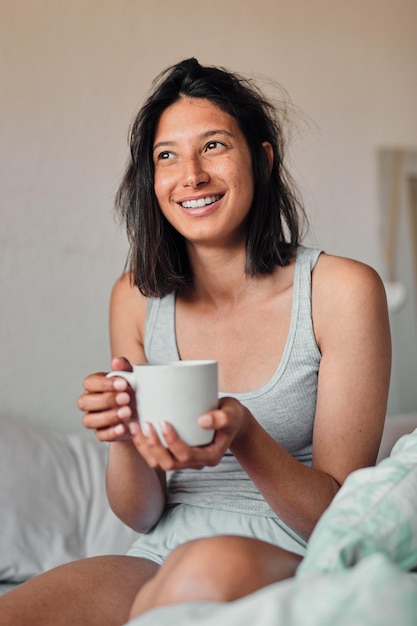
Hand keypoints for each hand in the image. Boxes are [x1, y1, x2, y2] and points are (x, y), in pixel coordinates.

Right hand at [77, 356, 136, 441]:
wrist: (140, 412)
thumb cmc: (132, 391)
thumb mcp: (131, 379)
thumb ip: (124, 369)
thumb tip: (117, 361)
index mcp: (94, 386)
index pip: (90, 383)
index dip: (104, 384)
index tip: (123, 384)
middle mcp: (89, 403)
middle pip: (85, 402)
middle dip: (106, 400)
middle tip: (126, 398)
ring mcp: (93, 420)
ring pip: (89, 420)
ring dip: (109, 416)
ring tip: (127, 412)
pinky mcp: (101, 434)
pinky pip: (101, 435)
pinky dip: (113, 432)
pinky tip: (125, 427)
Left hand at [128, 396, 251, 470]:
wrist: (229, 419)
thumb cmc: (231, 414)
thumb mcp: (232, 413)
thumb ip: (222, 417)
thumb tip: (202, 421)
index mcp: (210, 456)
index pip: (187, 456)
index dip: (172, 442)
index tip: (164, 422)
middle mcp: (196, 462)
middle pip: (169, 463)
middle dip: (154, 446)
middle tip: (145, 424)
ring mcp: (184, 460)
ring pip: (159, 463)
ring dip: (144, 447)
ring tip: (135, 426)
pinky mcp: (176, 453)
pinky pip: (156, 456)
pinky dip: (144, 445)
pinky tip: (136, 428)